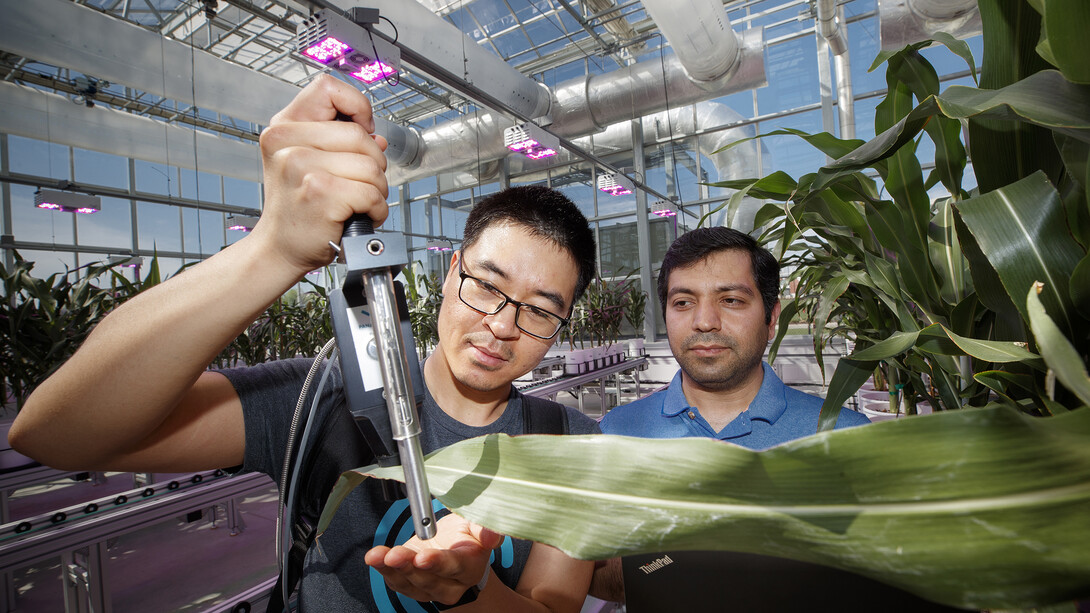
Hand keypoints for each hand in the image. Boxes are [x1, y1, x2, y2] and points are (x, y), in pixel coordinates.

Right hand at [254, 74, 389, 275]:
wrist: (280, 247)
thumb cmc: (298, 207)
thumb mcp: (305, 160)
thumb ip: (337, 139)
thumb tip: (377, 138)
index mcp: (283, 127)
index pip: (328, 88)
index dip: (356, 106)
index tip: (362, 129)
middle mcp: (286, 142)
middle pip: (360, 134)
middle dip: (373, 162)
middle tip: (360, 182)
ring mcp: (301, 166)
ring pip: (371, 165)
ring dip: (377, 189)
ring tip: (357, 201)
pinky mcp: (319, 193)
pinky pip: (371, 193)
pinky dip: (376, 209)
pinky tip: (360, 215)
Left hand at [365, 513, 503, 604]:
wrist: (456, 548)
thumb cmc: (467, 535)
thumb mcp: (477, 525)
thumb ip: (486, 528)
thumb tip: (493, 535)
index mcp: (470, 567)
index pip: (454, 567)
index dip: (438, 563)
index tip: (423, 557)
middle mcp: (450, 584)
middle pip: (428, 579)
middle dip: (410, 567)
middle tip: (395, 556)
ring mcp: (429, 589)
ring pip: (409, 583)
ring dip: (392, 569)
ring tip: (379, 556)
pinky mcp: (411, 587)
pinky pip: (395, 581)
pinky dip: (382, 569)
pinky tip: (374, 558)